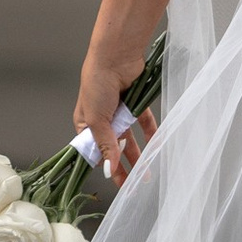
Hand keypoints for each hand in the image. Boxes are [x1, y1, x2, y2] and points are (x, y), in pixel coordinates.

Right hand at [76, 53, 151, 185]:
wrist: (115, 57)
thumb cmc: (97, 85)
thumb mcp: (97, 120)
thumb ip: (105, 145)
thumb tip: (109, 169)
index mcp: (85, 123)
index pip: (94, 150)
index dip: (104, 165)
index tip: (114, 181)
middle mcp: (102, 118)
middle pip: (113, 147)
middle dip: (123, 166)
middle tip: (132, 184)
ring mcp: (119, 111)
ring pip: (130, 138)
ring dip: (138, 155)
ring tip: (146, 173)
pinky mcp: (135, 103)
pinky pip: (144, 122)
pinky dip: (150, 134)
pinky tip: (156, 146)